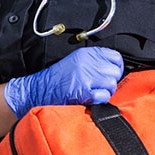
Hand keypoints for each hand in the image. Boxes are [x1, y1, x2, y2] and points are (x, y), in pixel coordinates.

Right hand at [3, 47, 124, 117]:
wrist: (38, 90)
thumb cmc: (56, 79)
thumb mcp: (76, 61)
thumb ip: (94, 62)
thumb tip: (114, 70)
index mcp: (87, 54)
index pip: (115, 57)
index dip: (117, 68)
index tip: (112, 75)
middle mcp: (87, 63)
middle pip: (115, 71)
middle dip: (112, 81)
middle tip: (102, 87)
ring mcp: (86, 76)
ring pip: (112, 84)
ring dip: (106, 92)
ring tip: (96, 93)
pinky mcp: (83, 90)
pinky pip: (104, 96)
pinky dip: (101, 100)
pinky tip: (92, 99)